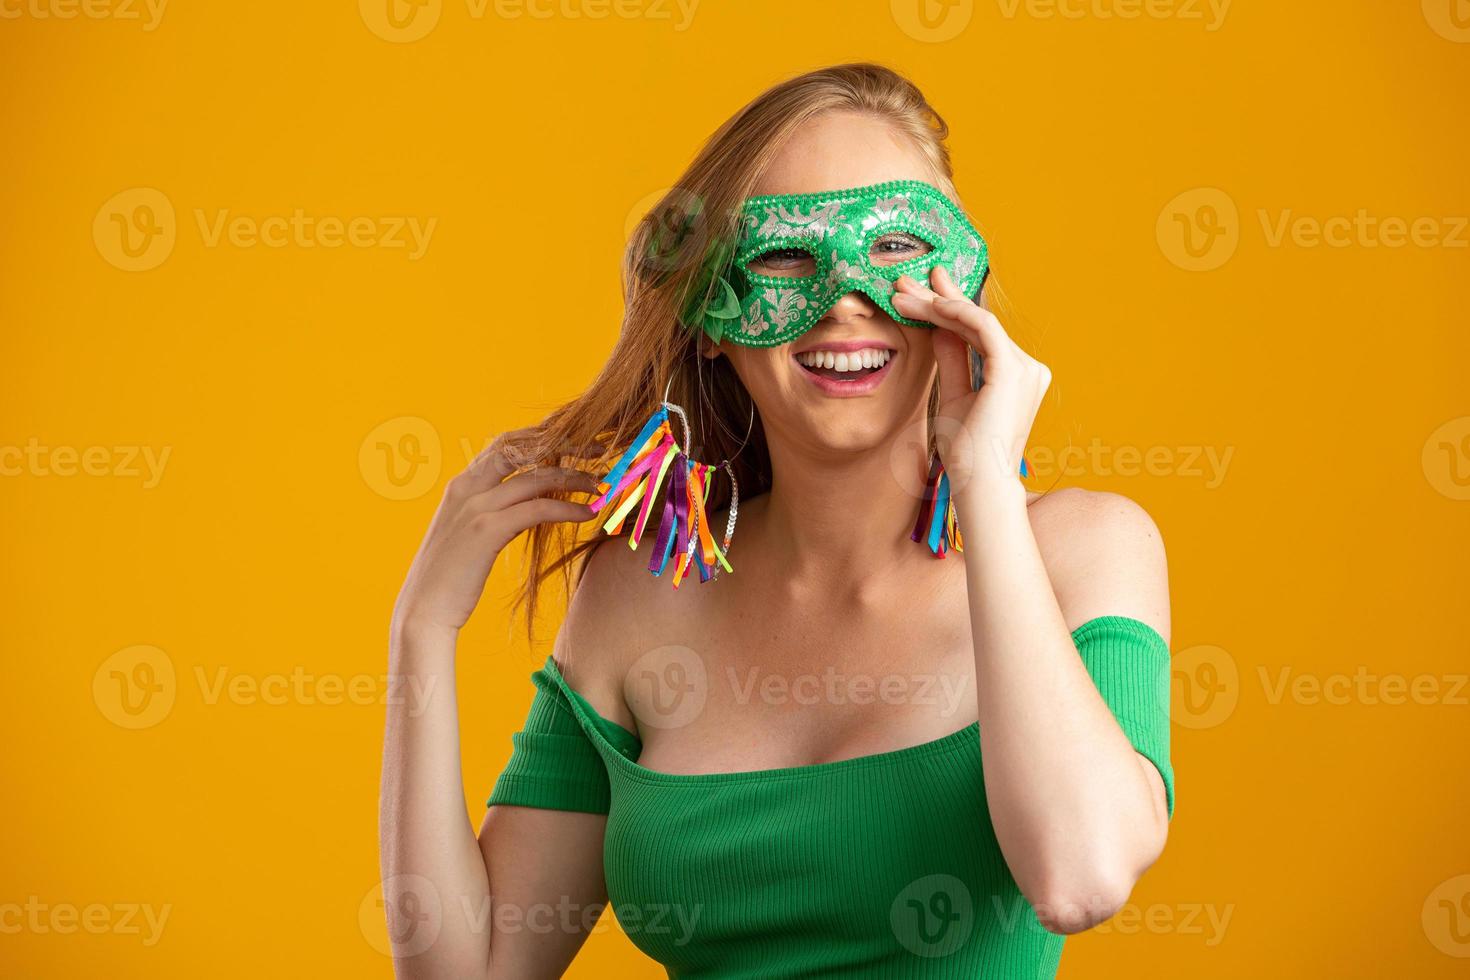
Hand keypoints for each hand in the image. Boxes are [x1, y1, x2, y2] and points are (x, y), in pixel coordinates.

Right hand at [391, 427, 603, 636]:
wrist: (422, 610)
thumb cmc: (449, 577)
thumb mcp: (469, 533)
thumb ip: (494, 511)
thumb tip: (533, 502)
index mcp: (461, 484)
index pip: (507, 443)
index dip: (544, 436)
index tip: (577, 440)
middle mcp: (466, 487)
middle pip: (522, 447)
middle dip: (565, 442)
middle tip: (599, 448)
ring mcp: (475, 507)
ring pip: (536, 477)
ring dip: (576, 478)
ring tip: (602, 485)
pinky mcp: (485, 531)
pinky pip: (537, 509)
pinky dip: (568, 509)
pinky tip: (588, 514)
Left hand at [892, 266, 1049, 498]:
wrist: (979, 483)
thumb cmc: (967, 452)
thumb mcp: (955, 395)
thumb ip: (952, 360)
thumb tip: (940, 327)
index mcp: (1015, 375)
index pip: (979, 332)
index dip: (951, 306)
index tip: (922, 290)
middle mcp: (1027, 367)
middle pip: (976, 322)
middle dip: (938, 297)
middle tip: (905, 280)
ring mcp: (1025, 368)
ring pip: (976, 320)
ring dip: (936, 304)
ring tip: (902, 295)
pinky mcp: (1013, 370)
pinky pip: (983, 328)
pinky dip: (955, 313)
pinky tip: (927, 307)